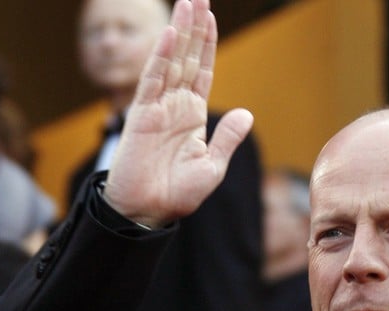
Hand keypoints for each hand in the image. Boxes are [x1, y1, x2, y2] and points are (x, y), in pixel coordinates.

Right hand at [103, 0, 252, 227]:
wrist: (149, 211)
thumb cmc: (178, 193)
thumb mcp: (213, 166)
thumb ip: (227, 138)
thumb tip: (246, 113)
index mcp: (194, 116)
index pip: (202, 71)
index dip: (206, 44)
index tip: (211, 16)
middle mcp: (176, 106)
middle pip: (187, 58)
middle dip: (194, 28)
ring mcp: (158, 108)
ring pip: (171, 61)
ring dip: (179, 33)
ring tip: (187, 3)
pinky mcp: (141, 115)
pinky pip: (153, 81)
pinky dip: (161, 58)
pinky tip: (169, 35)